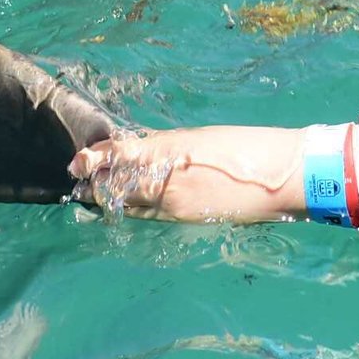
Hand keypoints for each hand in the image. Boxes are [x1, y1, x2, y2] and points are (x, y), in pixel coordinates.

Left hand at [69, 126, 303, 221]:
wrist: (281, 176)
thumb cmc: (245, 146)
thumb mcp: (199, 138)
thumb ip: (166, 146)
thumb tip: (142, 149)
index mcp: (168, 152)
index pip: (118, 156)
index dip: (93, 159)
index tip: (78, 162)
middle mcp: (165, 182)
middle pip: (115, 188)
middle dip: (96, 185)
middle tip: (84, 182)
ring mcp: (175, 206)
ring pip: (130, 206)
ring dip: (112, 200)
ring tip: (100, 195)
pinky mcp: (188, 221)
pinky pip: (152, 215)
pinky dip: (136, 209)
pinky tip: (133, 205)